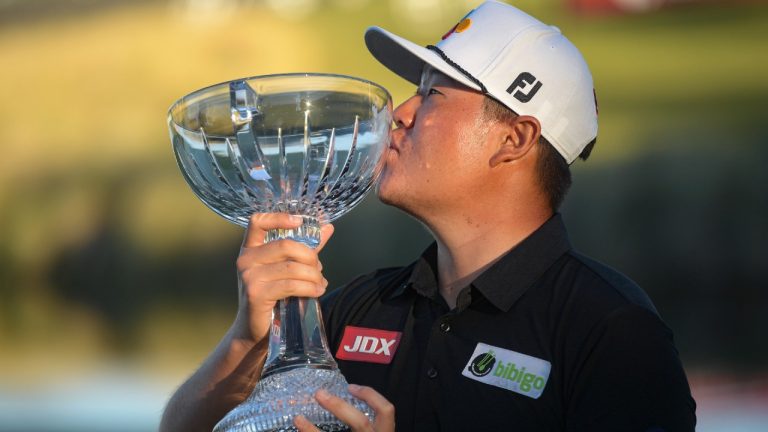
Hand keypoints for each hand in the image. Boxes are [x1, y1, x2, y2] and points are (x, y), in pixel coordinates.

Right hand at [231, 213, 333, 344]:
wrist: (255, 331)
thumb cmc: (273, 296)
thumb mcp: (286, 268)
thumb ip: (305, 247)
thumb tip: (327, 227)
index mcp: (250, 249)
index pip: (257, 222)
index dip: (279, 217)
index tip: (299, 221)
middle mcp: (245, 260)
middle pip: (286, 245)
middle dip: (310, 257)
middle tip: (319, 269)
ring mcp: (249, 276)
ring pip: (292, 267)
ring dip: (314, 275)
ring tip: (321, 283)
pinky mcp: (256, 294)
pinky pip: (291, 285)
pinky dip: (310, 287)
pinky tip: (317, 291)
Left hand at [293, 385, 394, 431]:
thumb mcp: (375, 430)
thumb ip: (366, 423)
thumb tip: (346, 399)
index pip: (387, 410)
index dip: (370, 396)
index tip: (351, 387)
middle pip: (361, 423)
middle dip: (339, 407)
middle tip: (319, 394)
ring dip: (312, 431)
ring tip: (298, 418)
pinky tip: (300, 429)